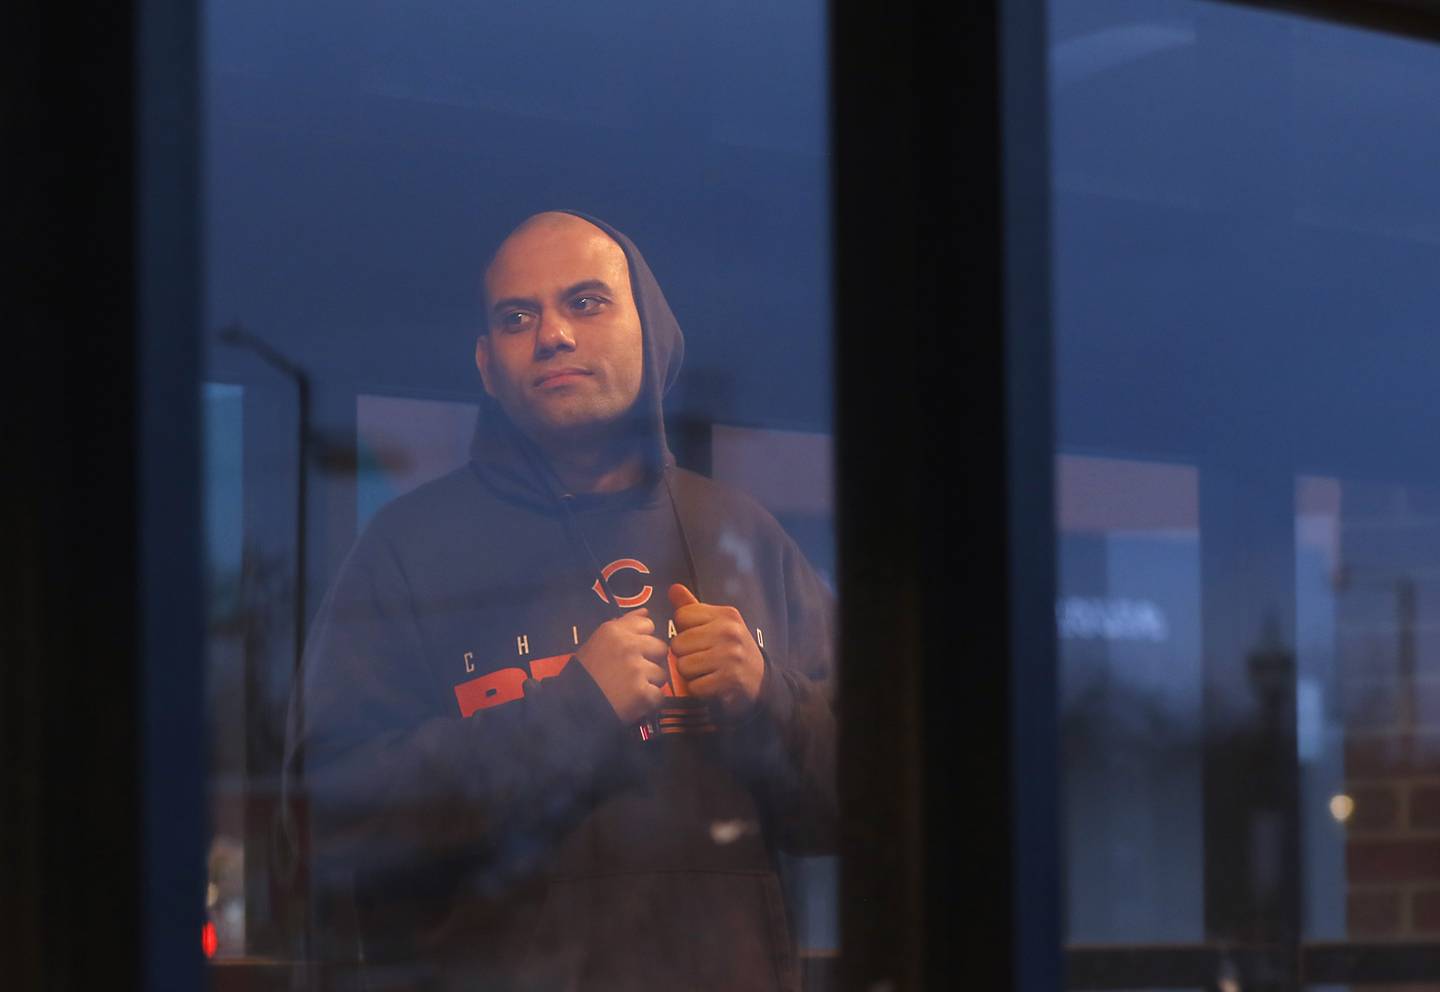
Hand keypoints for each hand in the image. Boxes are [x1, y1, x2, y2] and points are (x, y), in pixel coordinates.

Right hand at [575, 609, 669, 723]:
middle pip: (660, 648)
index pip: (647, 624)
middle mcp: (628, 646)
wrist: (571, 707)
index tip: (632, 652)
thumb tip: (645, 612)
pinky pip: (658, 696)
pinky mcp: (643, 693)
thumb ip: (624, 624)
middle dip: (650, 661)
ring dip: (650, 683)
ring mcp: (636, 669)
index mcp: (614, 631)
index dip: (642, 639)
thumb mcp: (597, 642)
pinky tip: (633, 703)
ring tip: (630, 690)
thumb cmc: (583, 674)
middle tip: (633, 674)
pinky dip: (648, 703)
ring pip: (661, 673)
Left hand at [667, 584, 764, 719]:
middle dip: (685, 654)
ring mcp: (730, 656)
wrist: (761, 679)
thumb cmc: (732, 649)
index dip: (684, 630)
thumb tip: (673, 588)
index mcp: (725, 614)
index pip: (681, 616)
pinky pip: (694, 686)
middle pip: (678, 644)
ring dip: (690, 674)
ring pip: (683, 666)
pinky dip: (699, 689)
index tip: (698, 637)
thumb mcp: (718, 623)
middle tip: (702, 657)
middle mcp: (729, 632)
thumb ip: (693, 608)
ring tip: (707, 670)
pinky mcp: (729, 680)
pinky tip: (712, 683)